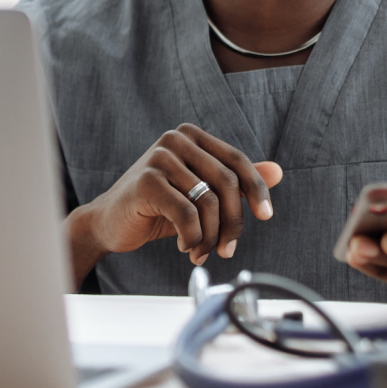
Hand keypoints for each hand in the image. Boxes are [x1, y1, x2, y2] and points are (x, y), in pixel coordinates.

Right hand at [66, 124, 282, 285]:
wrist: (109, 223)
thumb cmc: (156, 208)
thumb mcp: (199, 193)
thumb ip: (234, 181)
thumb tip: (278, 171)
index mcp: (191, 136)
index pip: (237, 160)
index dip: (257, 189)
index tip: (266, 216)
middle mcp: (176, 139)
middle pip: (227, 183)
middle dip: (233, 222)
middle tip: (227, 249)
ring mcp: (159, 157)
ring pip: (208, 202)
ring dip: (210, 237)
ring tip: (201, 251)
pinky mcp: (146, 181)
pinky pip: (187, 214)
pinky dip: (193, 238)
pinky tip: (185, 246)